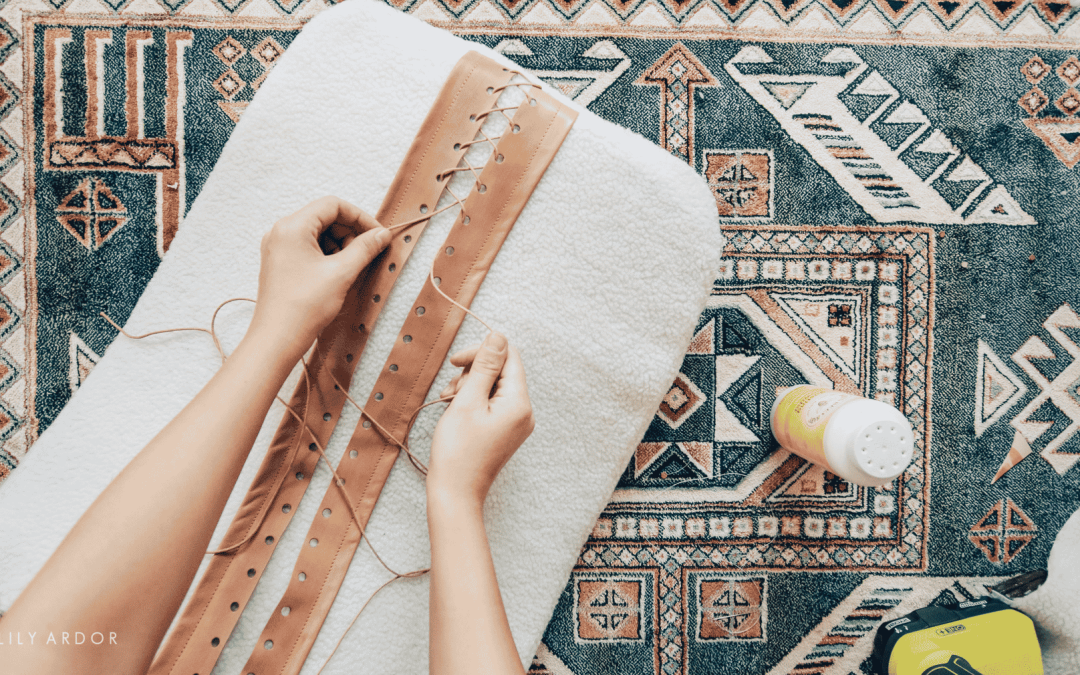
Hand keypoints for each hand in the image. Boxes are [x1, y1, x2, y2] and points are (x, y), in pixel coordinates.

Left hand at [248, 196, 390, 361]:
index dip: (359, 216)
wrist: (277, 338)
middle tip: (368, 252)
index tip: (377, 234)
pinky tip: (338, 273)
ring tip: (352, 266)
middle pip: (324, 217)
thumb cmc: (304, 306)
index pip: (332, 205)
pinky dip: (327, 255)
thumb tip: (381, 234)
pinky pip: (308, 248)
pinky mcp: (280, 263)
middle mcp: (281, 232)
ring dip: (340, 244)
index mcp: (292, 227)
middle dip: (350, 231)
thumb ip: (365, 248)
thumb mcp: (342, 273)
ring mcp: (278, 248)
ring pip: (318, 233)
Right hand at [428, 332, 534, 505]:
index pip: (509, 357)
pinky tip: (454, 409)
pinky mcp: (504, 430)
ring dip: (468, 387)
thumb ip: (484, 366)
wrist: (455, 493)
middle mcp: (524, 411)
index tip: (455, 362)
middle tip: (450, 390)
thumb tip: (499, 336)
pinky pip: (491, 403)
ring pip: (493, 386)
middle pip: (501, 371)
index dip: (482, 353)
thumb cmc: (457, 450)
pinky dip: (472, 401)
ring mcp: (515, 422)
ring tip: (449, 402)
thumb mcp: (467, 400)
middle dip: (472, 373)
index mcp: (519, 403)